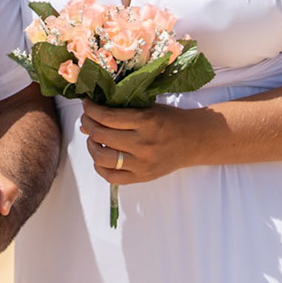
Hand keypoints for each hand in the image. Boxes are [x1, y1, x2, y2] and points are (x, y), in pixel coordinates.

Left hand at [78, 102, 217, 185]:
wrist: (194, 141)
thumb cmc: (170, 121)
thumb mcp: (147, 108)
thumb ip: (119, 113)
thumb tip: (87, 121)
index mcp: (146, 121)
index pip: (107, 116)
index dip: (91, 110)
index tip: (87, 104)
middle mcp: (143, 143)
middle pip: (101, 135)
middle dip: (88, 124)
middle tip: (87, 119)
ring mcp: (142, 163)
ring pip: (102, 157)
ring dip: (91, 146)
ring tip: (93, 138)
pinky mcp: (142, 177)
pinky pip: (111, 177)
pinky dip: (100, 166)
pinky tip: (101, 156)